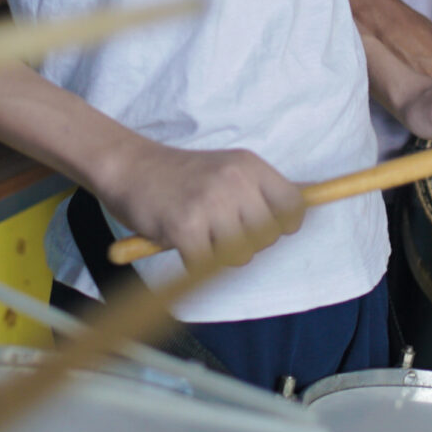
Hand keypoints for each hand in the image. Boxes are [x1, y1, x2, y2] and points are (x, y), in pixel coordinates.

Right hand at [98, 141, 304, 266]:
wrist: (129, 166)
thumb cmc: (181, 176)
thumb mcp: (227, 169)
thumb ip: (259, 192)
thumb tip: (302, 214)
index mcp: (249, 166)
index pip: (294, 207)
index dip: (282, 226)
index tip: (260, 227)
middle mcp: (234, 181)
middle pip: (268, 237)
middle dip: (247, 243)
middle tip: (219, 231)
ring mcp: (210, 203)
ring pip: (240, 255)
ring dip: (219, 255)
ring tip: (199, 234)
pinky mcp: (185, 227)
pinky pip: (206, 265)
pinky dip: (194, 263)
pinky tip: (181, 243)